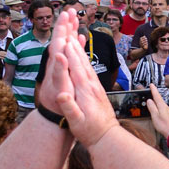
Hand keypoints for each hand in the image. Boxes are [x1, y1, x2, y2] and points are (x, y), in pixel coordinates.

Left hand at [35, 10, 80, 114]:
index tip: (67, 15)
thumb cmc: (58, 105)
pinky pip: (71, 53)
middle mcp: (57, 64)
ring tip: (75, 18)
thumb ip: (60, 72)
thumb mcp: (60, 89)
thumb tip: (59, 54)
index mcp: (57, 65)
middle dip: (65, 25)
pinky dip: (76, 44)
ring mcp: (61, 66)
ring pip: (65, 45)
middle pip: (61, 40)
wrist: (53, 115)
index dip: (63, 28)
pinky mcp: (66, 70)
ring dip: (70, 31)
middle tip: (71, 10)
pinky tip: (81, 37)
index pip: (59, 42)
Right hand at [48, 20, 119, 146]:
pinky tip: (83, 57)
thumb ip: (70, 108)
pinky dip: (85, 61)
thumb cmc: (90, 131)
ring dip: (80, 51)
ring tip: (75, 38)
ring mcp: (96, 87)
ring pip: (87, 65)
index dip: (70, 55)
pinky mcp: (98, 90)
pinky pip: (90, 71)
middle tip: (69, 31)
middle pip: (82, 62)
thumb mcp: (77, 122)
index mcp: (85, 91)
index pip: (76, 69)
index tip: (65, 40)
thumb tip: (60, 95)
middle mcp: (92, 86)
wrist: (107, 137)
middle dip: (75, 47)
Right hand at [145, 85, 168, 135]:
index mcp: (162, 106)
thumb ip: (152, 107)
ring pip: (161, 104)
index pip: (157, 95)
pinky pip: (163, 108)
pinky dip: (159, 106)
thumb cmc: (164, 125)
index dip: (153, 90)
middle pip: (159, 99)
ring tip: (153, 99)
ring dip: (157, 101)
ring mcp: (168, 111)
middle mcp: (166, 107)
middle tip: (151, 90)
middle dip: (155, 95)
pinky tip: (158, 109)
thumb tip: (149, 100)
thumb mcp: (155, 115)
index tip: (151, 85)